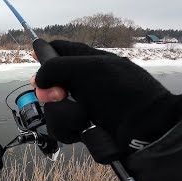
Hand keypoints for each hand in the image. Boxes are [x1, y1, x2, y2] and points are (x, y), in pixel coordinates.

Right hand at [31, 40, 181, 159]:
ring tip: (82, 119)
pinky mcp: (83, 127)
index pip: (63, 49)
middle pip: (51, 82)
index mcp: (92, 60)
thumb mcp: (90, 70)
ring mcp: (83, 105)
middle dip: (51, 91)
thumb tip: (39, 82)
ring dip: (63, 114)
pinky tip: (82, 130)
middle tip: (58, 96)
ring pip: (53, 107)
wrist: (147, 131)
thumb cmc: (122, 93)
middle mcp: (85, 82)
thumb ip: (57, 68)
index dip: (46, 51)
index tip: (34, 53)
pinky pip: (62, 126)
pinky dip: (69, 128)